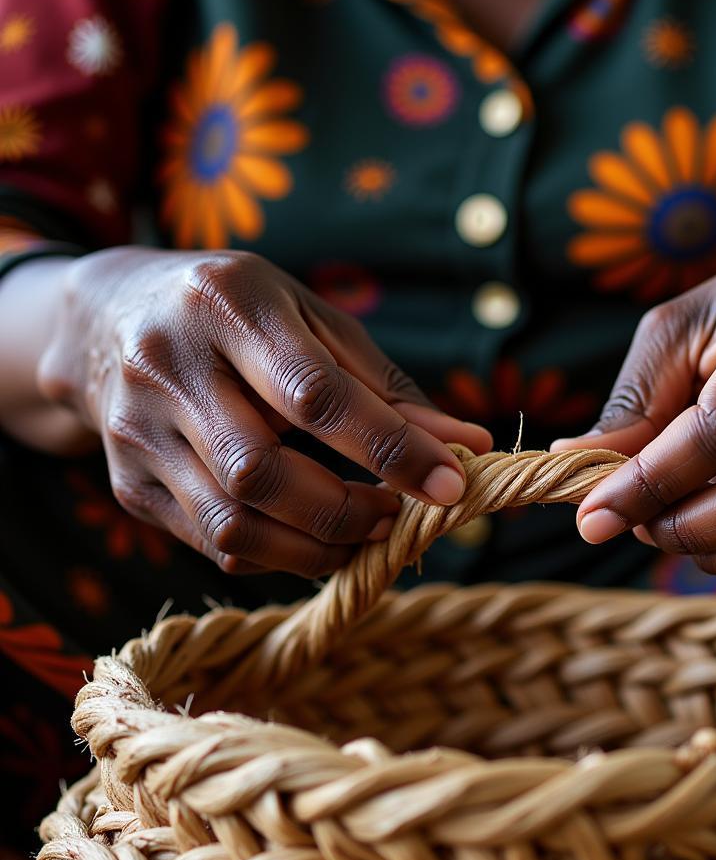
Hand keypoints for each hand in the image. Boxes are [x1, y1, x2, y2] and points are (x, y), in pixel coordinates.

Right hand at [38, 247, 490, 576]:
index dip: (390, 449)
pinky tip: (311, 537)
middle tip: (397, 517)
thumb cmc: (240, 315)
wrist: (105, 319)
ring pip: (231, 523)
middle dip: (347, 512)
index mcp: (228, 304)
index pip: (316, 394)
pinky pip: (212, 543)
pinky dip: (277, 555)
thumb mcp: (314, 322)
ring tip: (364, 534)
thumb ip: (386, 389)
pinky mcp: (128, 483)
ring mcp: (137, 430)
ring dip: (315, 548)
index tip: (450, 483)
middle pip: (261, 471)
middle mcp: (169, 365)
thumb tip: (467, 445)